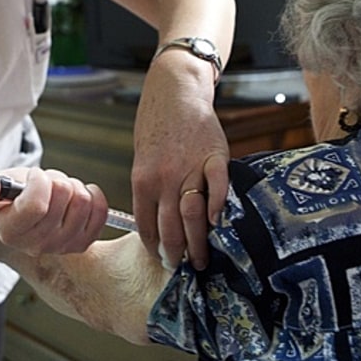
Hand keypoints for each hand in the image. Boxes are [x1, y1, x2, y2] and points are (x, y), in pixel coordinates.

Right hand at [0, 167, 108, 255]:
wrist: (20, 215)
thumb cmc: (7, 196)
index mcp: (11, 232)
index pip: (36, 205)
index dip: (39, 181)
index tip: (33, 176)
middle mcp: (37, 245)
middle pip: (64, 197)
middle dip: (56, 179)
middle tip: (46, 184)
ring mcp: (62, 247)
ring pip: (83, 201)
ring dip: (73, 186)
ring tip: (59, 191)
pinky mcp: (83, 243)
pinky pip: (100, 213)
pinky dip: (93, 196)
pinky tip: (77, 195)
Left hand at [130, 65, 228, 270]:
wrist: (175, 91)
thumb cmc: (156, 126)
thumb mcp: (142, 160)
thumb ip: (150, 190)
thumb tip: (156, 223)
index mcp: (143, 181)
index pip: (147, 226)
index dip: (156, 248)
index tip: (163, 260)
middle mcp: (165, 178)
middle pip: (170, 228)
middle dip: (177, 254)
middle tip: (186, 268)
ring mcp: (190, 168)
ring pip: (192, 215)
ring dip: (198, 242)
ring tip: (204, 258)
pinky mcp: (214, 157)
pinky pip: (218, 187)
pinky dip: (218, 208)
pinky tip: (218, 224)